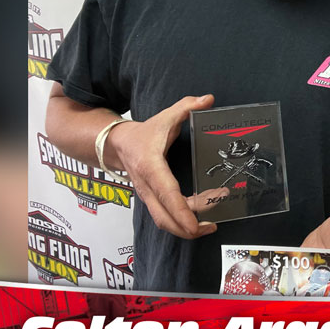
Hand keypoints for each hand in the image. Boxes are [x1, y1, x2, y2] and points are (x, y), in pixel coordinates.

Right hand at [108, 94, 227, 238]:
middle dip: (187, 228)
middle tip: (211, 227)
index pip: (167, 193)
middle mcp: (147, 186)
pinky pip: (165, 216)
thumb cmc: (144, 133)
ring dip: (186, 227)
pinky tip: (201, 216)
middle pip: (164, 218)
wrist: (118, 144)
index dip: (182, 210)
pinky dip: (182, 221)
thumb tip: (208, 99)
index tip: (196, 224)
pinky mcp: (151, 200)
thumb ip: (186, 107)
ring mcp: (148, 196)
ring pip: (164, 221)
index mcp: (151, 167)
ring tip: (211, 224)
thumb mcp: (165, 117)